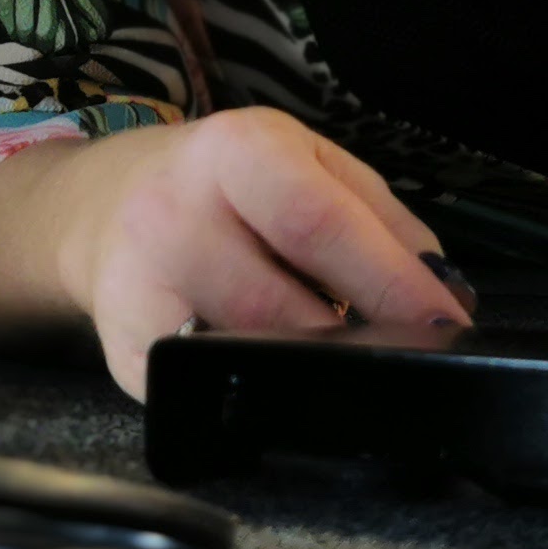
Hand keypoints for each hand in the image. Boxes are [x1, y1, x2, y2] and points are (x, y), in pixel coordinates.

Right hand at [0, 110, 475, 398]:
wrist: (103, 203)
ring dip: (303, 372)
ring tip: (340, 365)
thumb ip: (379, 217)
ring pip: (236, 355)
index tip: (444, 327)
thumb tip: (441, 293)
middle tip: (402, 358)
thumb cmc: (226, 184)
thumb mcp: (305, 163)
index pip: (317, 223)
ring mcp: (136, 289)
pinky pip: (200, 391)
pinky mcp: (120, 352)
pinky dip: (251, 395)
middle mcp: (172, 215)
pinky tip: (274, 382)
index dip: (388, 282)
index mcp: (234, 152)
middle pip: (274, 305)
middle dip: (353, 342)